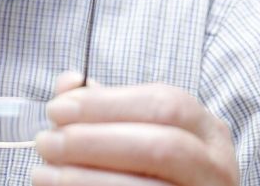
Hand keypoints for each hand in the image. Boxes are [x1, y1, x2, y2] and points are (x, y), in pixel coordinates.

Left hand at [32, 72, 238, 185]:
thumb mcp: (132, 128)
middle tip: (46, 143)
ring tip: (43, 174)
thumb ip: (102, 104)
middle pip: (160, 147)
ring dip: (85, 179)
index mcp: (206, 129)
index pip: (164, 104)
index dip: (105, 104)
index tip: (57, 109)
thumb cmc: (144, 165)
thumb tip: (68, 83)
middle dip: (94, 142)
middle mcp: (216, 167)